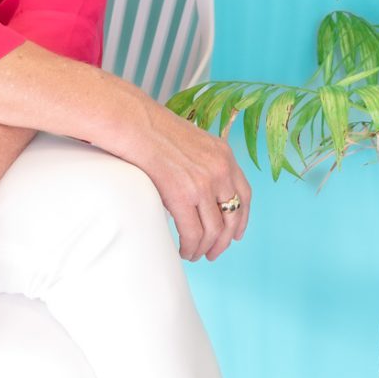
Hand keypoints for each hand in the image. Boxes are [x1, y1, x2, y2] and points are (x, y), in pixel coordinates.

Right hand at [125, 94, 252, 262]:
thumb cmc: (153, 130)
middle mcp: (220, 170)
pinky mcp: (183, 196)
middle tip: (214, 253)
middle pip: (232, 217)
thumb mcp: (192, 141)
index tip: (236, 234)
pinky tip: (184, 250)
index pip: (244, 195)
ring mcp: (203, 184)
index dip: (242, 219)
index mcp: (224, 155)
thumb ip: (203, 163)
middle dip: (224, 241)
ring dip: (205, 248)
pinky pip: (193, 234)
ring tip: (194, 254)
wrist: (135, 123)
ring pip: (214, 231)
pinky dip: (190, 247)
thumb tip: (199, 190)